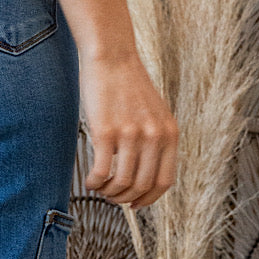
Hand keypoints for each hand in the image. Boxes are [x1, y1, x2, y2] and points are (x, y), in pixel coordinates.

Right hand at [79, 50, 177, 208]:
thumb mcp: (154, 111)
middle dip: (124, 198)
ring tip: (99, 188)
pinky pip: (101, 171)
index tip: (135, 203)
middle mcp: (153, 136)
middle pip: (141, 186)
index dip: (148, 199)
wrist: (111, 54)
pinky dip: (94, 182)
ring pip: (121, 183)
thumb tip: (143, 174)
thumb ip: (155, 139)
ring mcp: (130, 134)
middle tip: (112, 196)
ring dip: (108, 193)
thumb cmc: (127, 82)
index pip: (163, 181)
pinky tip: (89, 180)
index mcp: (169, 133)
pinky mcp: (105, 131)